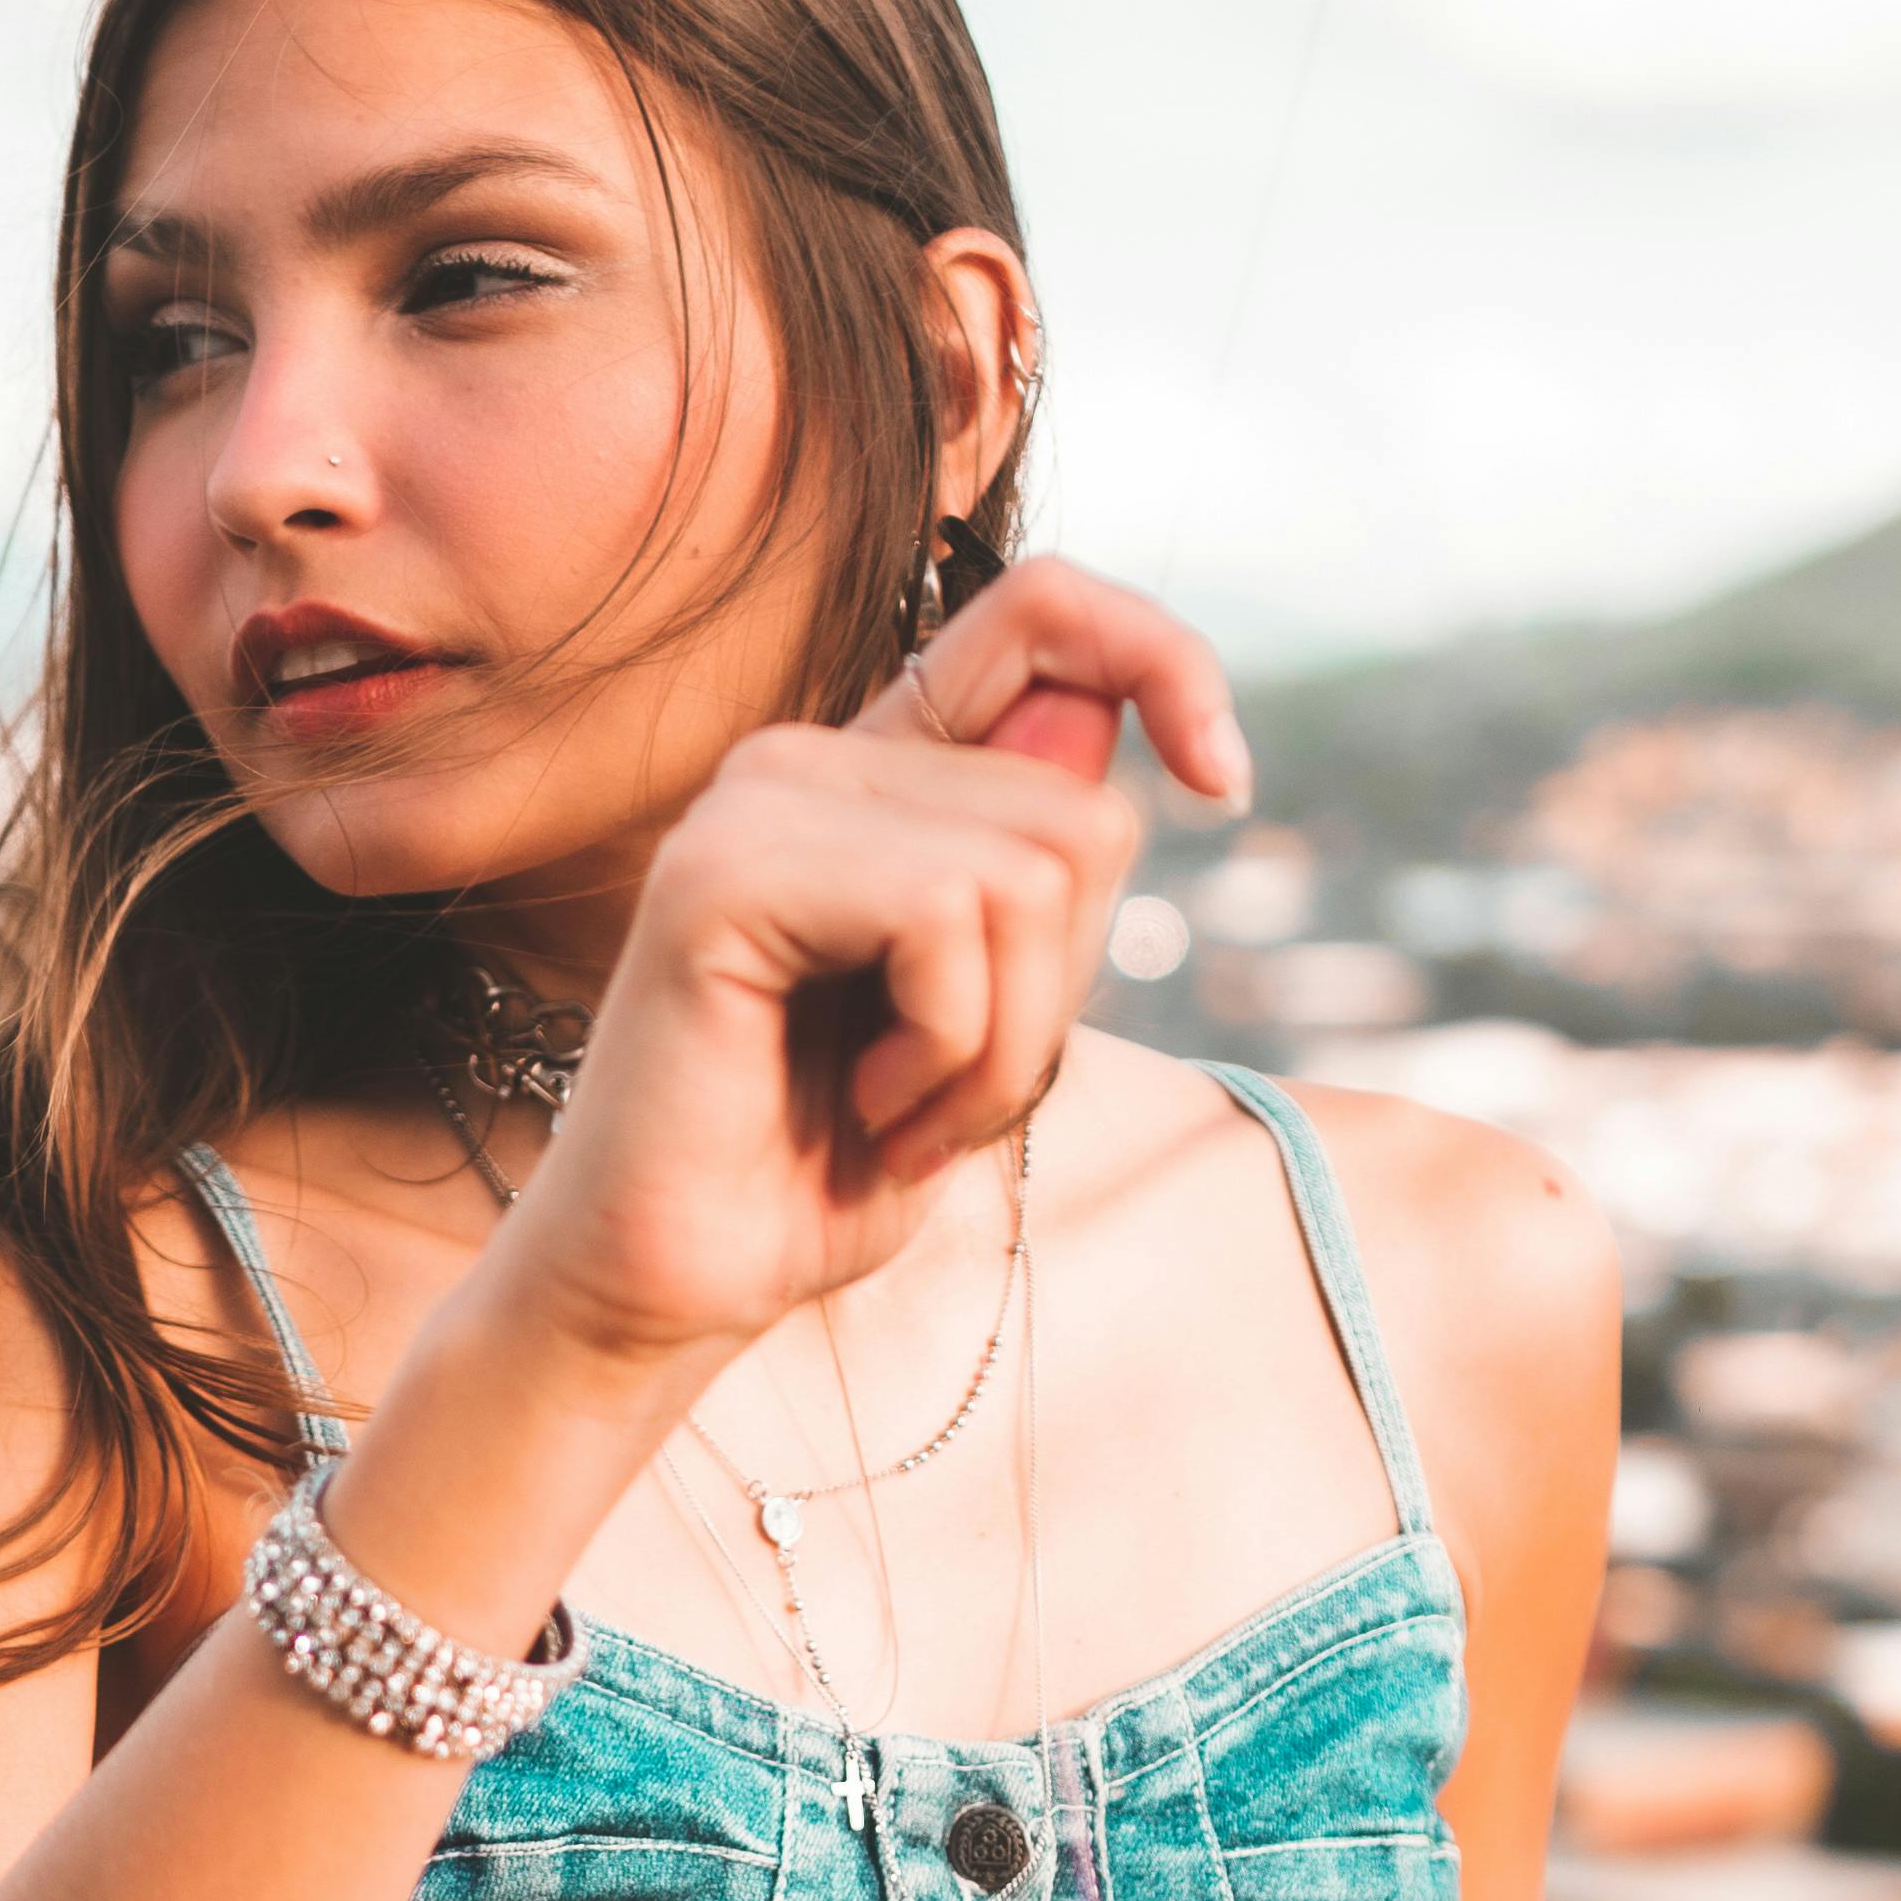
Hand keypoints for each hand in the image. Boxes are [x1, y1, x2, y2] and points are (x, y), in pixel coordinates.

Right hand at [483, 557, 1245, 1374]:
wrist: (675, 1287)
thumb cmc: (823, 1167)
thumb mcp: (985, 1017)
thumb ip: (1034, 881)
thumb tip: (1115, 737)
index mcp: (878, 783)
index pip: (1048, 613)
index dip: (1165, 659)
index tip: (1225, 783)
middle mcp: (812, 764)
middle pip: (1081, 816)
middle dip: (1055, 997)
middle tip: (951, 1093)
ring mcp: (760, 804)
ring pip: (1031, 873)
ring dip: (1003, 1046)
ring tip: (906, 1114)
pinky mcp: (723, 873)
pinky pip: (946, 916)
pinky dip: (947, 1049)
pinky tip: (867, 1107)